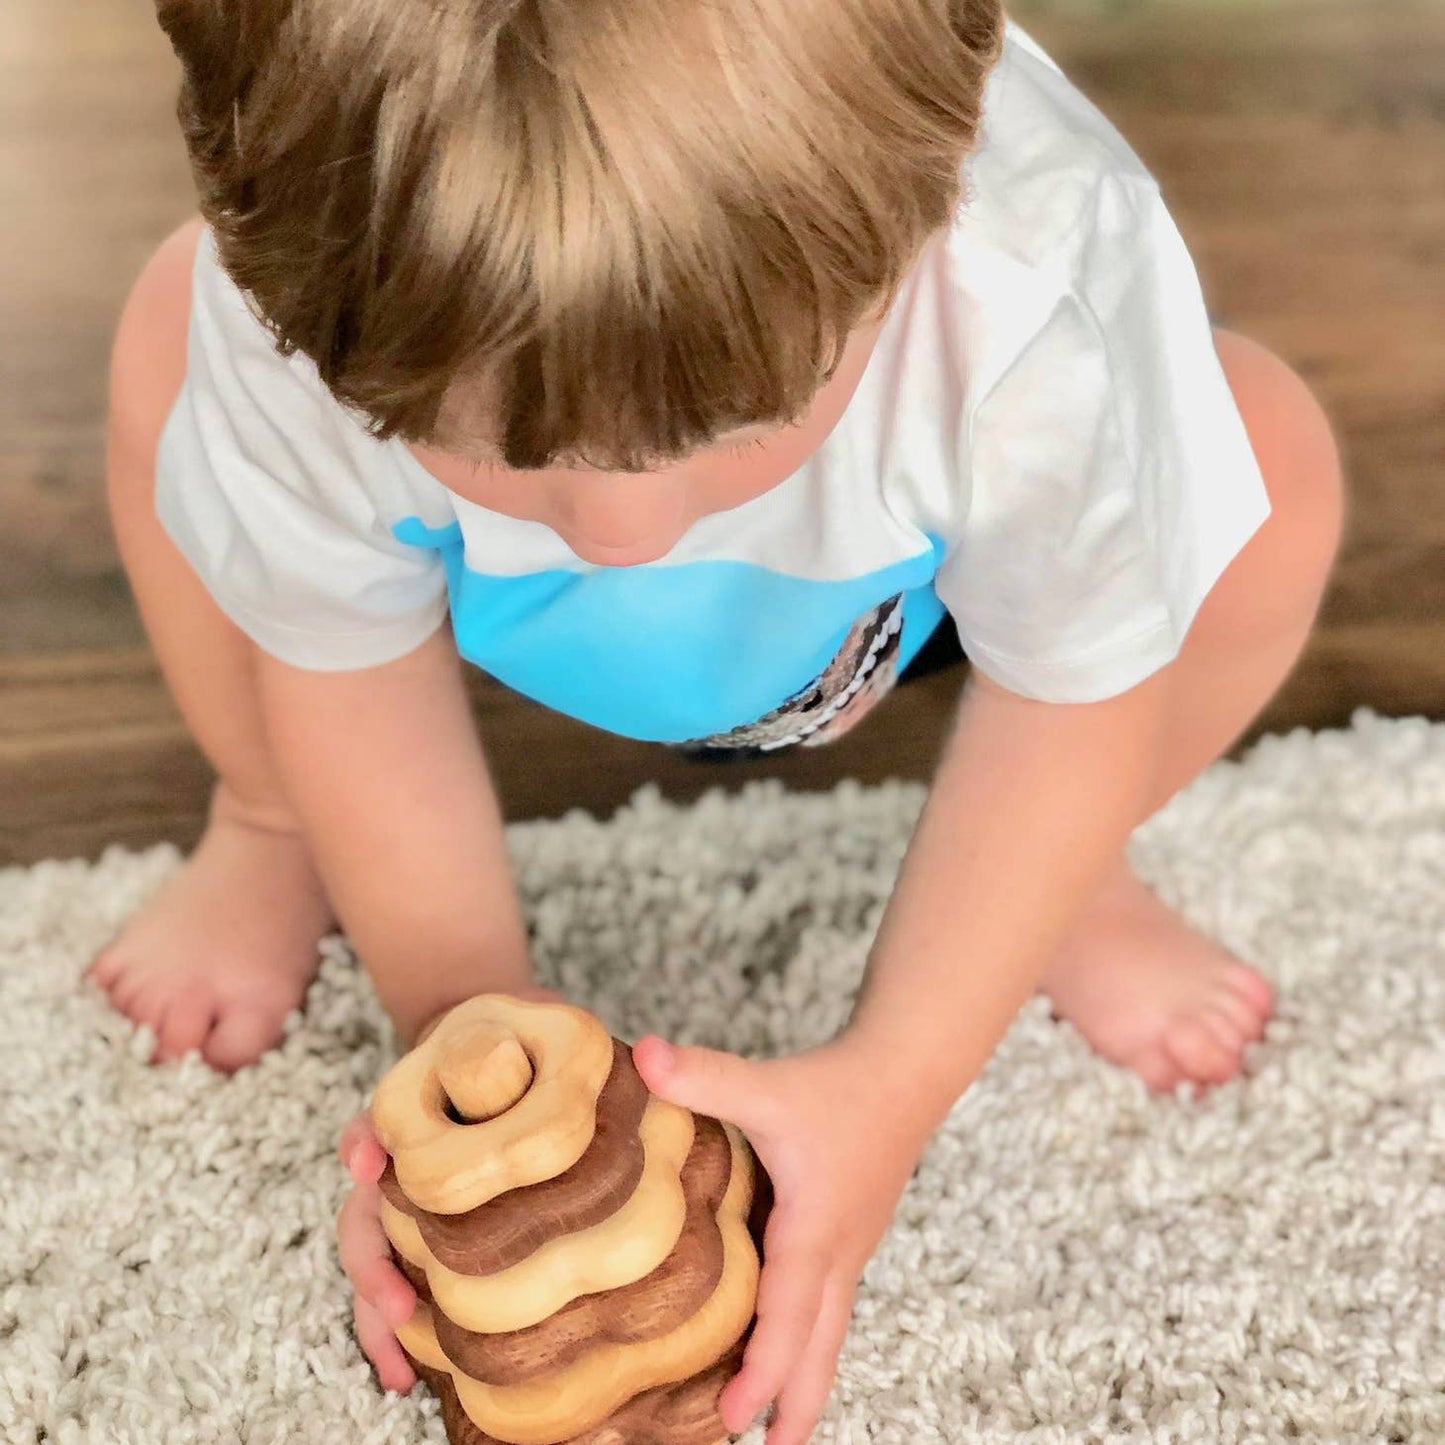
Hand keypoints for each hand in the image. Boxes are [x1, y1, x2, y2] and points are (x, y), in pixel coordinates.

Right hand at [337, 984, 564, 1392]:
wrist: (504, 1044)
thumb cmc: (526, 1038)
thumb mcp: (543, 1027)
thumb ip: (573, 1045)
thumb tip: (649, 1057)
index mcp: (427, 1107)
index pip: (381, 1126)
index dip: (368, 1142)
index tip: (370, 1166)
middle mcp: (410, 1160)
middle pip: (367, 1212)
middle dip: (372, 1261)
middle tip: (400, 1305)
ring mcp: (417, 1199)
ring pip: (377, 1257)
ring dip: (379, 1309)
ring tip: (402, 1367)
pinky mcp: (437, 1233)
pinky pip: (406, 1280)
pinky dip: (398, 1328)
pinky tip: (412, 1374)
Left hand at [631, 1033, 927, 1444]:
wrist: (906, 1073)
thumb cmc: (837, 1086)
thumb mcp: (767, 1084)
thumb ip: (703, 1076)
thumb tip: (643, 1053)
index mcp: (814, 1229)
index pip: (787, 1312)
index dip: (762, 1367)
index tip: (736, 1417)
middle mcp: (836, 1251)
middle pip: (817, 1345)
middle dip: (790, 1401)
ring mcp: (848, 1249)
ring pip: (828, 1332)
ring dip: (804, 1380)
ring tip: (781, 1434)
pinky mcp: (848, 1237)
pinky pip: (829, 1305)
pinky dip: (809, 1341)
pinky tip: (787, 1349)